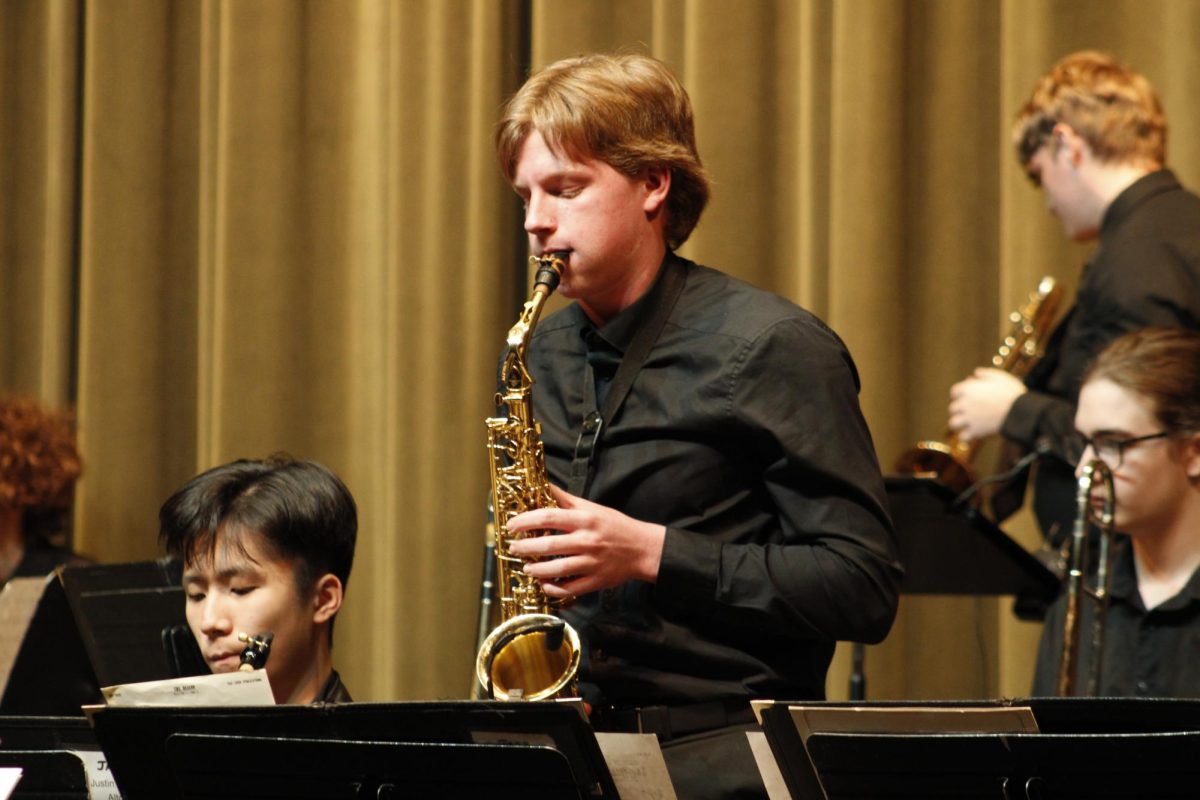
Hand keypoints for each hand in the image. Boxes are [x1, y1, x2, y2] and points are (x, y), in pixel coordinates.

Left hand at [505, 484, 665, 598]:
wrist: (643, 549)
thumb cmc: (615, 526)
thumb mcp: (591, 507)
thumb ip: (565, 499)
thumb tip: (543, 485)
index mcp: (585, 520)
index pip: (549, 517)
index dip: (526, 521)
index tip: (512, 525)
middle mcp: (587, 541)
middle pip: (549, 545)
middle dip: (526, 547)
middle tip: (514, 548)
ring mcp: (592, 562)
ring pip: (557, 569)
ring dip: (536, 570)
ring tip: (526, 568)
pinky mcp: (596, 581)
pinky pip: (570, 588)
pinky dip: (554, 589)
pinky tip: (545, 585)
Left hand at [948, 367, 1026, 441]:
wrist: (1020, 411)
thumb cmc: (1012, 392)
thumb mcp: (999, 377)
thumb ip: (985, 374)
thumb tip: (976, 373)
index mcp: (968, 389)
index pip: (955, 392)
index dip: (960, 395)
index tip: (966, 397)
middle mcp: (964, 404)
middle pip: (953, 408)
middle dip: (960, 410)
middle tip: (970, 412)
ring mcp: (968, 418)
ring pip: (954, 423)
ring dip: (960, 424)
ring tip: (968, 424)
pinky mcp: (975, 431)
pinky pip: (963, 437)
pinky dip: (968, 436)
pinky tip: (974, 434)